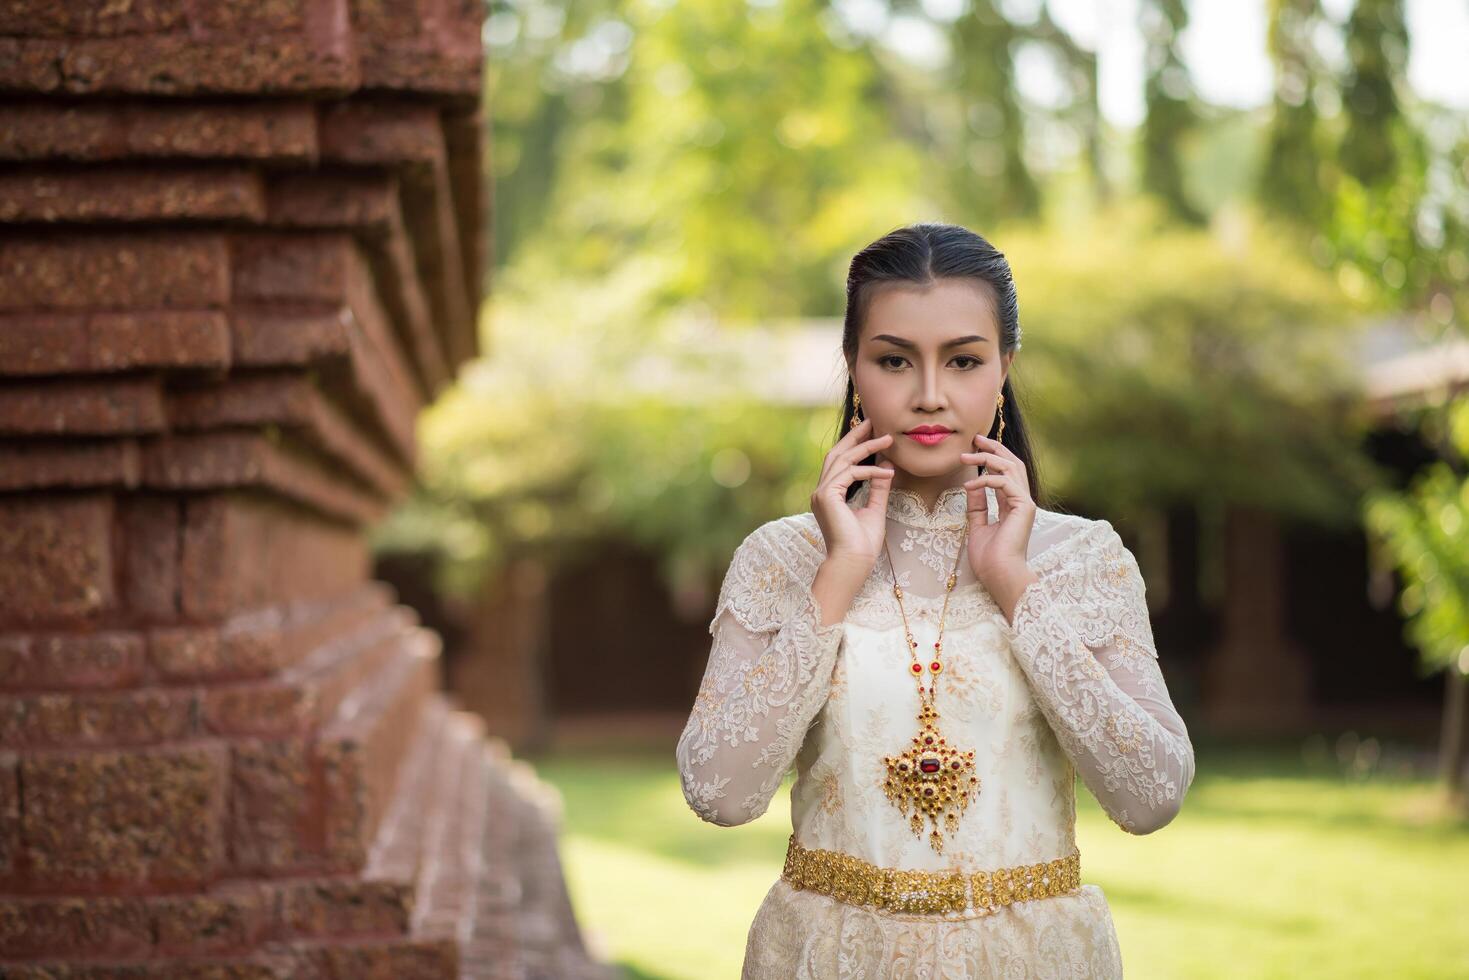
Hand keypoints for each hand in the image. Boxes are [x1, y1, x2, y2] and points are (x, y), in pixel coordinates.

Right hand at [811, 416, 894, 570]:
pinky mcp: (826, 496)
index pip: (840, 463)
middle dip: (856, 436)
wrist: (853, 563)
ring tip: (888, 439)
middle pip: (837, 453)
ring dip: (867, 447)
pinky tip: (887, 471)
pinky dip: (870, 470)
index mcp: (829, 495)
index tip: (872, 432)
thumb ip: (878, 487)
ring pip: (843, 459)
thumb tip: (887, 466)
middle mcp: (821, 492)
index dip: (855, 445)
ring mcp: (821, 493)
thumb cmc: (862, 544)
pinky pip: (849, 473)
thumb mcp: (875, 509)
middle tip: (874, 421)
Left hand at [959, 434, 1036, 602]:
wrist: (1000, 576)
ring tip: (967, 455)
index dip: (991, 458)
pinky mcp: (1024, 507)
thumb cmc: (990, 559)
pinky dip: (985, 480)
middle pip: (1012, 463)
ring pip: (1011, 467)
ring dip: (988, 458)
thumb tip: (970, 487)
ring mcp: (1025, 503)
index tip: (973, 449)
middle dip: (994, 448)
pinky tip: (969, 485)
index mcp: (1013, 506)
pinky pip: (1004, 482)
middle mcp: (1022, 501)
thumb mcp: (977, 527)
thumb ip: (977, 507)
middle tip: (975, 439)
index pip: (1005, 474)